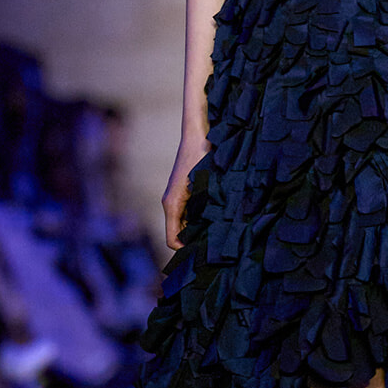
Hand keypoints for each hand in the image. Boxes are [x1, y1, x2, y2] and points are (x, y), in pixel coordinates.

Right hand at [163, 133, 209, 250]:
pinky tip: (215, 216)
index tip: (205, 254)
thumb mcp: (205, 186)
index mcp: (172, 204)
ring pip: (184, 224)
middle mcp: (170, 202)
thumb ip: (202, 211)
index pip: (173, 241)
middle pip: (178, 234)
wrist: (197, 133)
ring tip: (218, 232)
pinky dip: (198, 218)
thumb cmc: (202, 156)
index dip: (186, 251)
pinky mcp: (182, 191)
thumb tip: (206, 235)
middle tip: (216, 247)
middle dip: (194, 242)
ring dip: (197, 229)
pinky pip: (187, 213)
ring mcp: (175, 196)